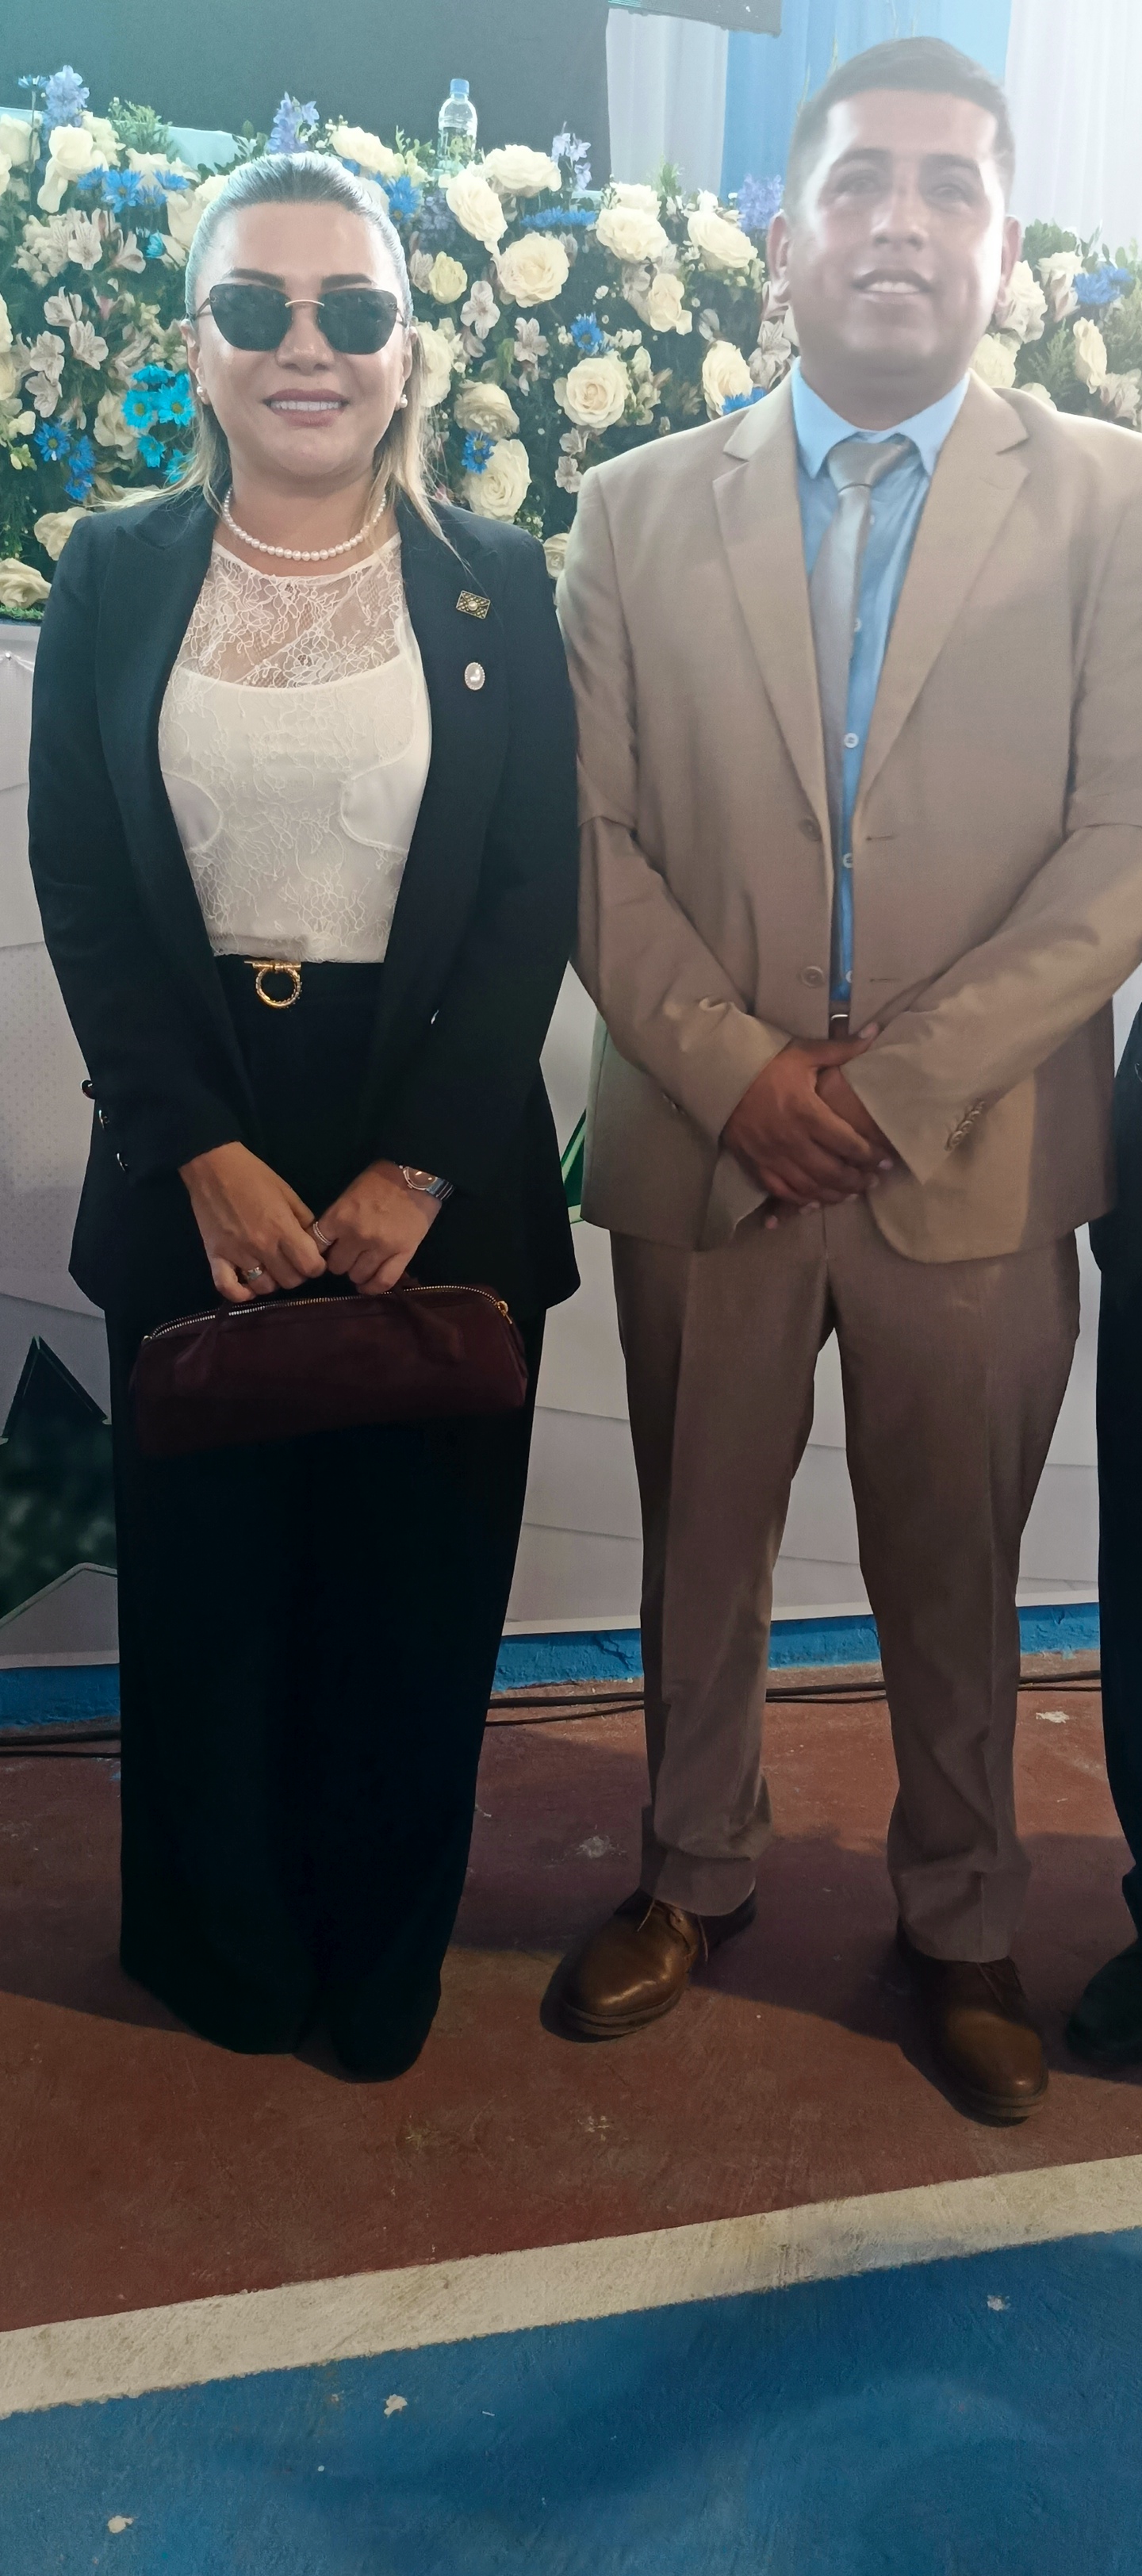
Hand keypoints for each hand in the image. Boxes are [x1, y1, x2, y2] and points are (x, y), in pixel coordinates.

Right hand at [179, 1141, 326, 1303]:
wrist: (213, 1166)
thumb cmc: (254, 1175)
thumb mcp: (288, 1192)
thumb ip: (304, 1220)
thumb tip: (314, 1243)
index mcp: (283, 1229)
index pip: (310, 1266)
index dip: (316, 1265)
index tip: (312, 1259)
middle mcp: (262, 1246)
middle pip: (290, 1281)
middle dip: (297, 1273)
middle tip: (291, 1261)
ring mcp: (237, 1254)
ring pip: (264, 1288)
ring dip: (271, 1281)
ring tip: (270, 1268)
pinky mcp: (215, 1256)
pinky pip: (227, 1288)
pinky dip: (239, 1294)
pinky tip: (247, 1287)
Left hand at [316, 1160, 440, 1293]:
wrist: (417, 1173)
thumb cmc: (380, 1179)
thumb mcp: (349, 1194)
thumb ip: (336, 1219)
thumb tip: (326, 1243)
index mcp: (340, 1217)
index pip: (316, 1247)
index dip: (317, 1252)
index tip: (324, 1252)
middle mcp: (357, 1235)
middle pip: (336, 1266)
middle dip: (339, 1262)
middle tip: (347, 1256)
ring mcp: (381, 1247)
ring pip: (357, 1276)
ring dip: (356, 1273)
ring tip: (361, 1265)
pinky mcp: (403, 1254)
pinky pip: (383, 1281)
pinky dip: (372, 1288)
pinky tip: (368, 1286)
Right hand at [723, 1035, 891, 1207]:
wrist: (720, 1076)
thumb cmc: (766, 1064)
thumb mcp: (804, 1053)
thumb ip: (841, 1049)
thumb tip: (874, 1033)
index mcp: (807, 1112)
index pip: (848, 1143)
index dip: (870, 1156)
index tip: (885, 1161)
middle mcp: (792, 1140)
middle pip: (832, 1172)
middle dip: (857, 1180)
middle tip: (872, 1181)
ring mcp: (772, 1156)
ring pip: (810, 1187)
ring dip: (834, 1194)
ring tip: (852, 1194)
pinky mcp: (756, 1164)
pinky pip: (783, 1191)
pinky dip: (802, 1201)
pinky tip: (816, 1203)